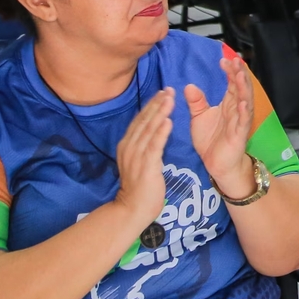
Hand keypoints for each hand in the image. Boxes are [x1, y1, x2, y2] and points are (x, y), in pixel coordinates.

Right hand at [112, 89, 174, 228]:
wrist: (132, 209)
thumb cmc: (139, 186)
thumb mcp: (139, 161)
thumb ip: (145, 146)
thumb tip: (155, 130)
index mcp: (128, 145)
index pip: (140, 120)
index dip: (151, 105)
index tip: (162, 91)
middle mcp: (130, 147)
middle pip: (144, 121)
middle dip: (157, 104)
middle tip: (168, 89)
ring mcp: (136, 156)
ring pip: (149, 130)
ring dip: (160, 113)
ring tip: (170, 99)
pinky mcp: (146, 166)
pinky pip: (154, 146)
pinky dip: (161, 132)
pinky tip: (168, 121)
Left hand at [187, 56, 257, 195]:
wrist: (216, 164)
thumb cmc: (211, 140)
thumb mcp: (199, 117)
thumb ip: (196, 102)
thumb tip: (189, 86)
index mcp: (228, 104)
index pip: (231, 84)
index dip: (229, 72)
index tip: (223, 60)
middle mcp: (236, 109)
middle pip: (241, 88)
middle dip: (239, 74)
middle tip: (236, 61)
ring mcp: (240, 121)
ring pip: (245, 100)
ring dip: (244, 88)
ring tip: (241, 75)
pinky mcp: (239, 134)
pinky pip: (243, 121)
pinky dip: (244, 111)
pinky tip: (243, 102)